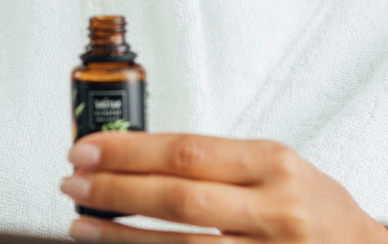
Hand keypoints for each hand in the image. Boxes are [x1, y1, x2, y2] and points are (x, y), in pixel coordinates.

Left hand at [60, 132, 387, 242]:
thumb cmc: (313, 206)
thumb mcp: (276, 168)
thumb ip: (217, 165)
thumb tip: (135, 158)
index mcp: (274, 165)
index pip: (188, 152)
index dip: (130, 152)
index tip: (87, 151)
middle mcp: (276, 210)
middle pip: (180, 199)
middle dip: (116, 192)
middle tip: (73, 185)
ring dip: (122, 238)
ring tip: (83, 226)